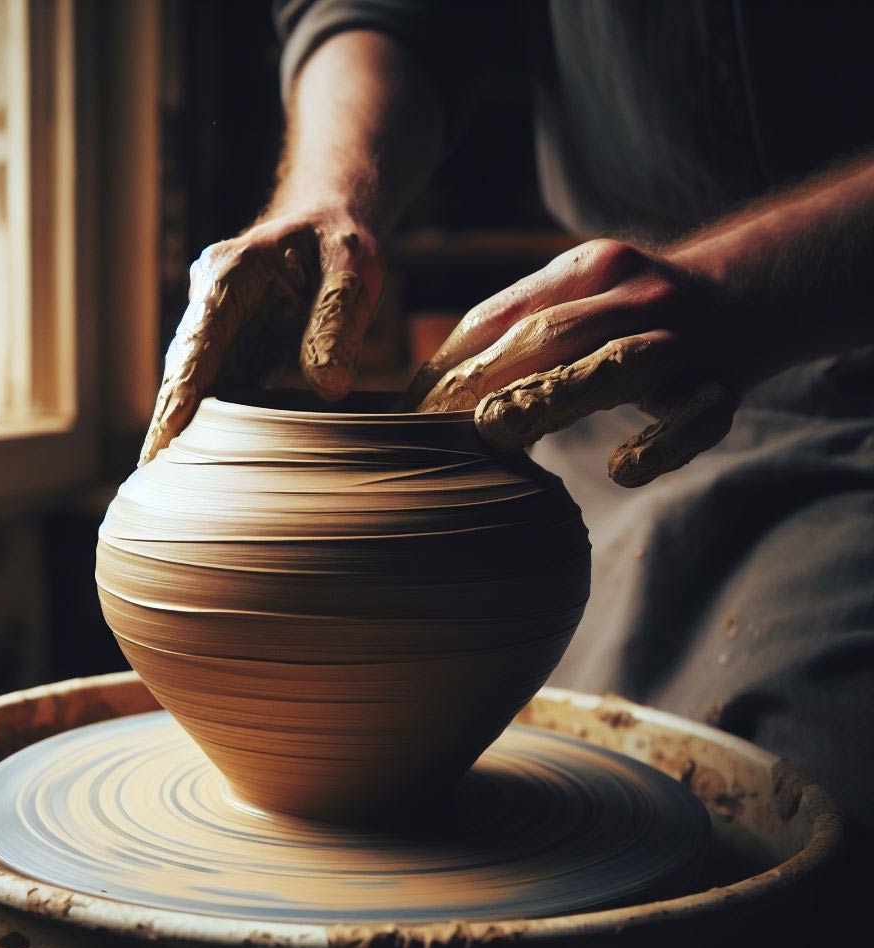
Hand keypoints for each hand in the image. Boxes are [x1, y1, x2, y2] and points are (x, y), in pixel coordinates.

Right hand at [139, 208, 382, 465]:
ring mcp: (218, 326)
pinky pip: (215, 386)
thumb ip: (337, 318)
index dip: (182, 392)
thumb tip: (326, 384)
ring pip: (193, 380)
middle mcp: (212, 301)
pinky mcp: (232, 347)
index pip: (199, 341)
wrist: (328, 228)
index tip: (165, 436)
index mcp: (230, 272)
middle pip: (183, 367)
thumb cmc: (338, 243)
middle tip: (151, 473)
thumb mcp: (352, 266)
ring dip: (180, 424)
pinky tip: (198, 461)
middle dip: (167, 419)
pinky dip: (206, 420)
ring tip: (165, 477)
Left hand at [412, 239, 740, 486]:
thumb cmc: (630, 311)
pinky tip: (623, 470)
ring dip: (554, 396)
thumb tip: (429, 390)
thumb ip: (515, 329)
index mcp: (587, 268)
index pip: (503, 314)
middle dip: (483, 379)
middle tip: (428, 426)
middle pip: (549, 336)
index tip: (408, 407)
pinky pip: (694, 420)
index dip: (450, 360)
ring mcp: (682, 340)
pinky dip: (659, 445)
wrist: (749, 293)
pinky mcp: (722, 387)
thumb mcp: (576, 297)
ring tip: (499, 431)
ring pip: (616, 367)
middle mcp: (634, 294)